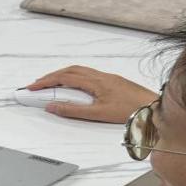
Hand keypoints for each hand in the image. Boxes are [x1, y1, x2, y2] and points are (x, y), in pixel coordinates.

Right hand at [27, 66, 157, 123]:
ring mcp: (107, 78)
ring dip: (62, 75)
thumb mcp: (97, 114)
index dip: (46, 82)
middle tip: (37, 85)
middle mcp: (100, 76)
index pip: (64, 78)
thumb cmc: (131, 111)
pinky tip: (73, 85)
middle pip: (69, 71)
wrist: (153, 109)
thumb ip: (73, 110)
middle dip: (50, 77)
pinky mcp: (112, 81)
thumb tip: (53, 107)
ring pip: (79, 71)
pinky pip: (87, 74)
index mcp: (95, 82)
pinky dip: (74, 77)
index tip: (32, 87)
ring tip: (50, 83)